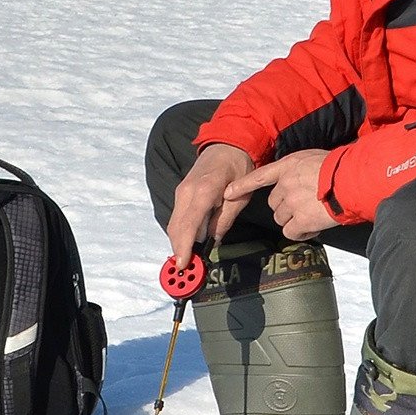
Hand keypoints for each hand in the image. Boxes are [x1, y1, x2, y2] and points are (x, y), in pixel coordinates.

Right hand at [166, 143, 253, 263]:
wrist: (227, 143)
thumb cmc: (238, 167)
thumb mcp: (240, 196)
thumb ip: (225, 219)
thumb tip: (213, 239)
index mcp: (202, 193)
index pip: (188, 226)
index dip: (184, 248)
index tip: (183, 265)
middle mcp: (186, 193)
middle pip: (176, 229)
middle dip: (179, 250)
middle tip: (187, 271)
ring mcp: (181, 192)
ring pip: (175, 224)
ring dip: (179, 243)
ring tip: (189, 261)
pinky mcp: (182, 193)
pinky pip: (178, 217)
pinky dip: (181, 233)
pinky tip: (189, 244)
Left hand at [226, 150, 334, 240]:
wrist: (351, 180)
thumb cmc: (340, 168)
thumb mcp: (313, 158)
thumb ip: (299, 169)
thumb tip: (301, 180)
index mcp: (288, 166)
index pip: (259, 177)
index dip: (242, 186)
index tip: (228, 193)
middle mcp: (285, 184)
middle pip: (274, 203)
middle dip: (286, 207)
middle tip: (306, 205)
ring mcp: (291, 202)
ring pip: (281, 219)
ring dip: (294, 220)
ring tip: (314, 214)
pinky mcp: (301, 220)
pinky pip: (292, 232)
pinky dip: (302, 233)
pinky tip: (314, 226)